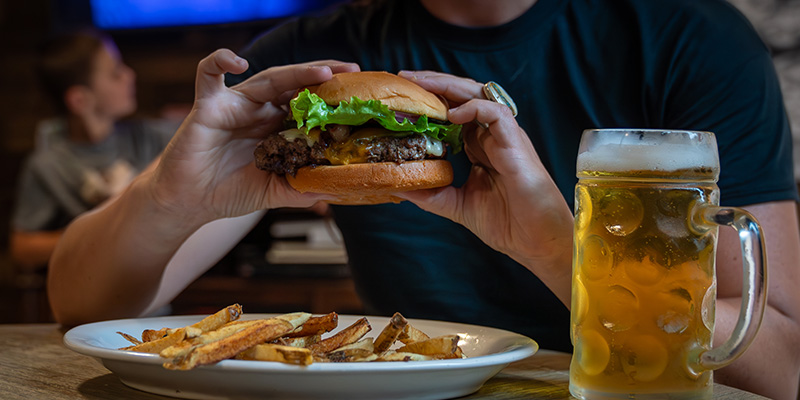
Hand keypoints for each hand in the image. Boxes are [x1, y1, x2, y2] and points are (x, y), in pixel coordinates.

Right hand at [150, 50, 358, 224]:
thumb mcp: (274, 192)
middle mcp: (260, 110)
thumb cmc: (229, 192)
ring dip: (296, 72)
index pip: (309, 104)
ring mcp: (236, 105)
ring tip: (324, 72)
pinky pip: (209, 73)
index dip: (331, 97)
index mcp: (277, 127)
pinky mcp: (209, 105)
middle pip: (295, 85)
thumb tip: (337, 190)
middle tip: (351, 72)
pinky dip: (220, 61)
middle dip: (324, 76)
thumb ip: (302, 189)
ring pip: (268, 78)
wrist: (190, 202)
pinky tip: (238, 62)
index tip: (359, 95)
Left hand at [396, 71, 573, 276]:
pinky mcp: (515, 143)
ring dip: (448, 86)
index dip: (428, 99)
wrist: (535, 240)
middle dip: (433, 83)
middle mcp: (490, 134)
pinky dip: (474, 107)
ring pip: (478, 94)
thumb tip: (395, 185)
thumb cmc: (507, 222)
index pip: (451, 110)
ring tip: (421, 83)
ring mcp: (504, 136)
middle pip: (461, 95)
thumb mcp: (456, 205)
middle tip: (404, 77)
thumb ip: (429, 193)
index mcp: (478, 145)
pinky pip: (497, 112)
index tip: (400, 94)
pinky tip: (453, 113)